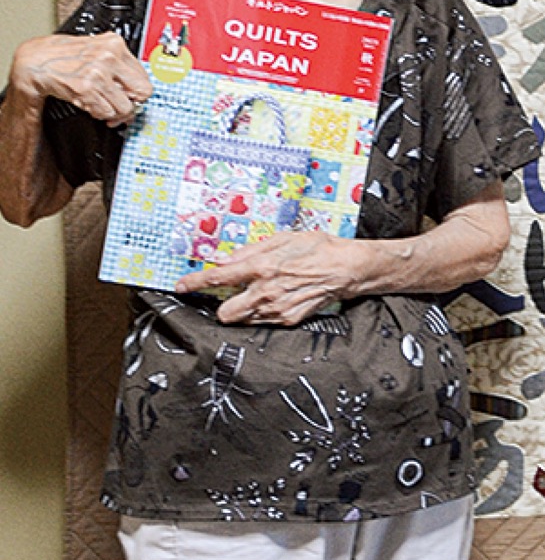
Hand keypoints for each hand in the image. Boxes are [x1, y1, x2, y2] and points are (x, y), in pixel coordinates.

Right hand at [9, 32, 151, 126]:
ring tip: (103, 107)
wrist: (34, 60)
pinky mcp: (86, 88)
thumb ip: (117, 63)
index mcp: (116, 44)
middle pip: (142, 91)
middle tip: (123, 108)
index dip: (139, 91)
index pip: (144, 75)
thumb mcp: (96, 49)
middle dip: (133, 104)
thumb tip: (136, 86)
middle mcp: (110, 56)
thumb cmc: (63, 55)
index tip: (133, 97)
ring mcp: (99, 72)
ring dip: (114, 112)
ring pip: (124, 106)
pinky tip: (92, 106)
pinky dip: (100, 114)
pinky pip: (106, 111)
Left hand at [175, 230, 364, 325]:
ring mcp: (277, 310)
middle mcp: (266, 291)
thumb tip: (226, 258)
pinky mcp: (288, 320)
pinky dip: (263, 313)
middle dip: (223, 306)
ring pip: (243, 320)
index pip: (219, 278)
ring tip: (261, 294)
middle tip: (233, 294)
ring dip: (244, 309)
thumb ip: (251, 249)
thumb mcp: (284, 237)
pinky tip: (277, 298)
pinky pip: (263, 321)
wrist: (346, 268)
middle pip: (225, 313)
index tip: (181, 285)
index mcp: (262, 267)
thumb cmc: (317, 248)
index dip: (196, 282)